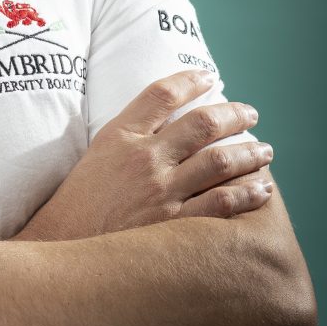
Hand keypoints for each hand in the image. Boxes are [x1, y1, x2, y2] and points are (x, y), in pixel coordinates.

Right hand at [15, 68, 273, 240]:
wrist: (61, 248)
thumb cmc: (77, 204)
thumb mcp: (96, 156)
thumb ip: (129, 137)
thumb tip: (165, 121)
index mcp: (119, 136)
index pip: (161, 93)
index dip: (190, 80)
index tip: (210, 77)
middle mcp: (144, 159)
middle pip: (201, 123)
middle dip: (233, 114)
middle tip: (251, 114)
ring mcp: (161, 192)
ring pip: (220, 161)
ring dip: (249, 152)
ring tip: (265, 150)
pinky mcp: (173, 225)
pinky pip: (222, 204)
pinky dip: (247, 193)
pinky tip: (262, 189)